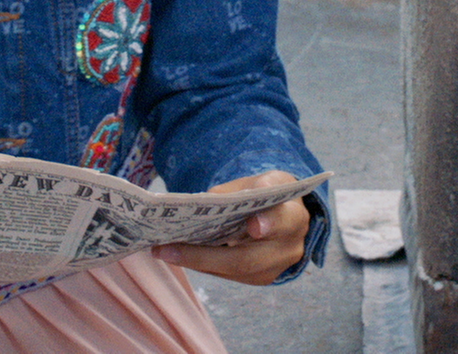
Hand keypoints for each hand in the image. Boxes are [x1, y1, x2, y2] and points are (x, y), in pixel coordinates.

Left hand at [153, 170, 310, 285]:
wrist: (285, 214)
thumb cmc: (270, 193)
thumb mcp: (261, 179)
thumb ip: (239, 189)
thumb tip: (206, 202)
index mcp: (294, 217)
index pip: (285, 221)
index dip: (270, 223)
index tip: (253, 225)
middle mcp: (288, 249)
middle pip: (246, 259)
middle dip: (204, 256)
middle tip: (167, 249)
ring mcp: (274, 269)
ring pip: (232, 271)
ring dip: (195, 262)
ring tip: (162, 250)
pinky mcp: (259, 278)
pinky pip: (228, 274)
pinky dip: (202, 263)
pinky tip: (176, 253)